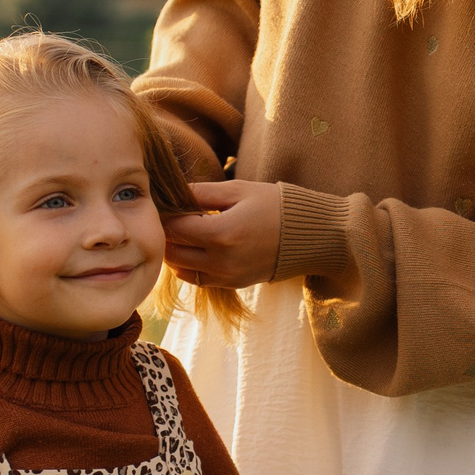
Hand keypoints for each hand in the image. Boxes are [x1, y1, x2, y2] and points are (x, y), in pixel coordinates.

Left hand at [162, 180, 282, 289]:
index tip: (166, 204)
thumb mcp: (238, 190)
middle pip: (172, 252)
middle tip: (171, 218)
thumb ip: (202, 192)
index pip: (174, 228)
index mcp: (221, 233)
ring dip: (175, 251)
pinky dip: (189, 265)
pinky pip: (196, 279)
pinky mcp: (232, 284)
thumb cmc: (274, 206)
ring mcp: (226, 276)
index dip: (165, 215)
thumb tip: (173, 193)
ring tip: (184, 233)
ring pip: (180, 269)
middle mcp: (220, 261)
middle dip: (166, 234)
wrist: (310, 237)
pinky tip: (196, 248)